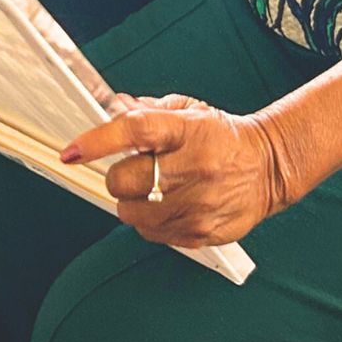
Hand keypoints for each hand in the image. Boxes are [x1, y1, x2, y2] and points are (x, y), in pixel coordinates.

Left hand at [61, 95, 294, 251]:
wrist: (268, 168)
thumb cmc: (224, 138)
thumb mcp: (191, 111)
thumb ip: (148, 110)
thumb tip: (113, 107)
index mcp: (189, 131)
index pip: (135, 130)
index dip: (98, 141)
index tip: (73, 151)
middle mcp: (193, 168)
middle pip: (125, 180)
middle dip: (119, 176)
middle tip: (135, 171)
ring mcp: (197, 204)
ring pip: (132, 213)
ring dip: (133, 202)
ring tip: (155, 190)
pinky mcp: (200, 232)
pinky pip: (152, 234)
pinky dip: (151, 221)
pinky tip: (170, 206)